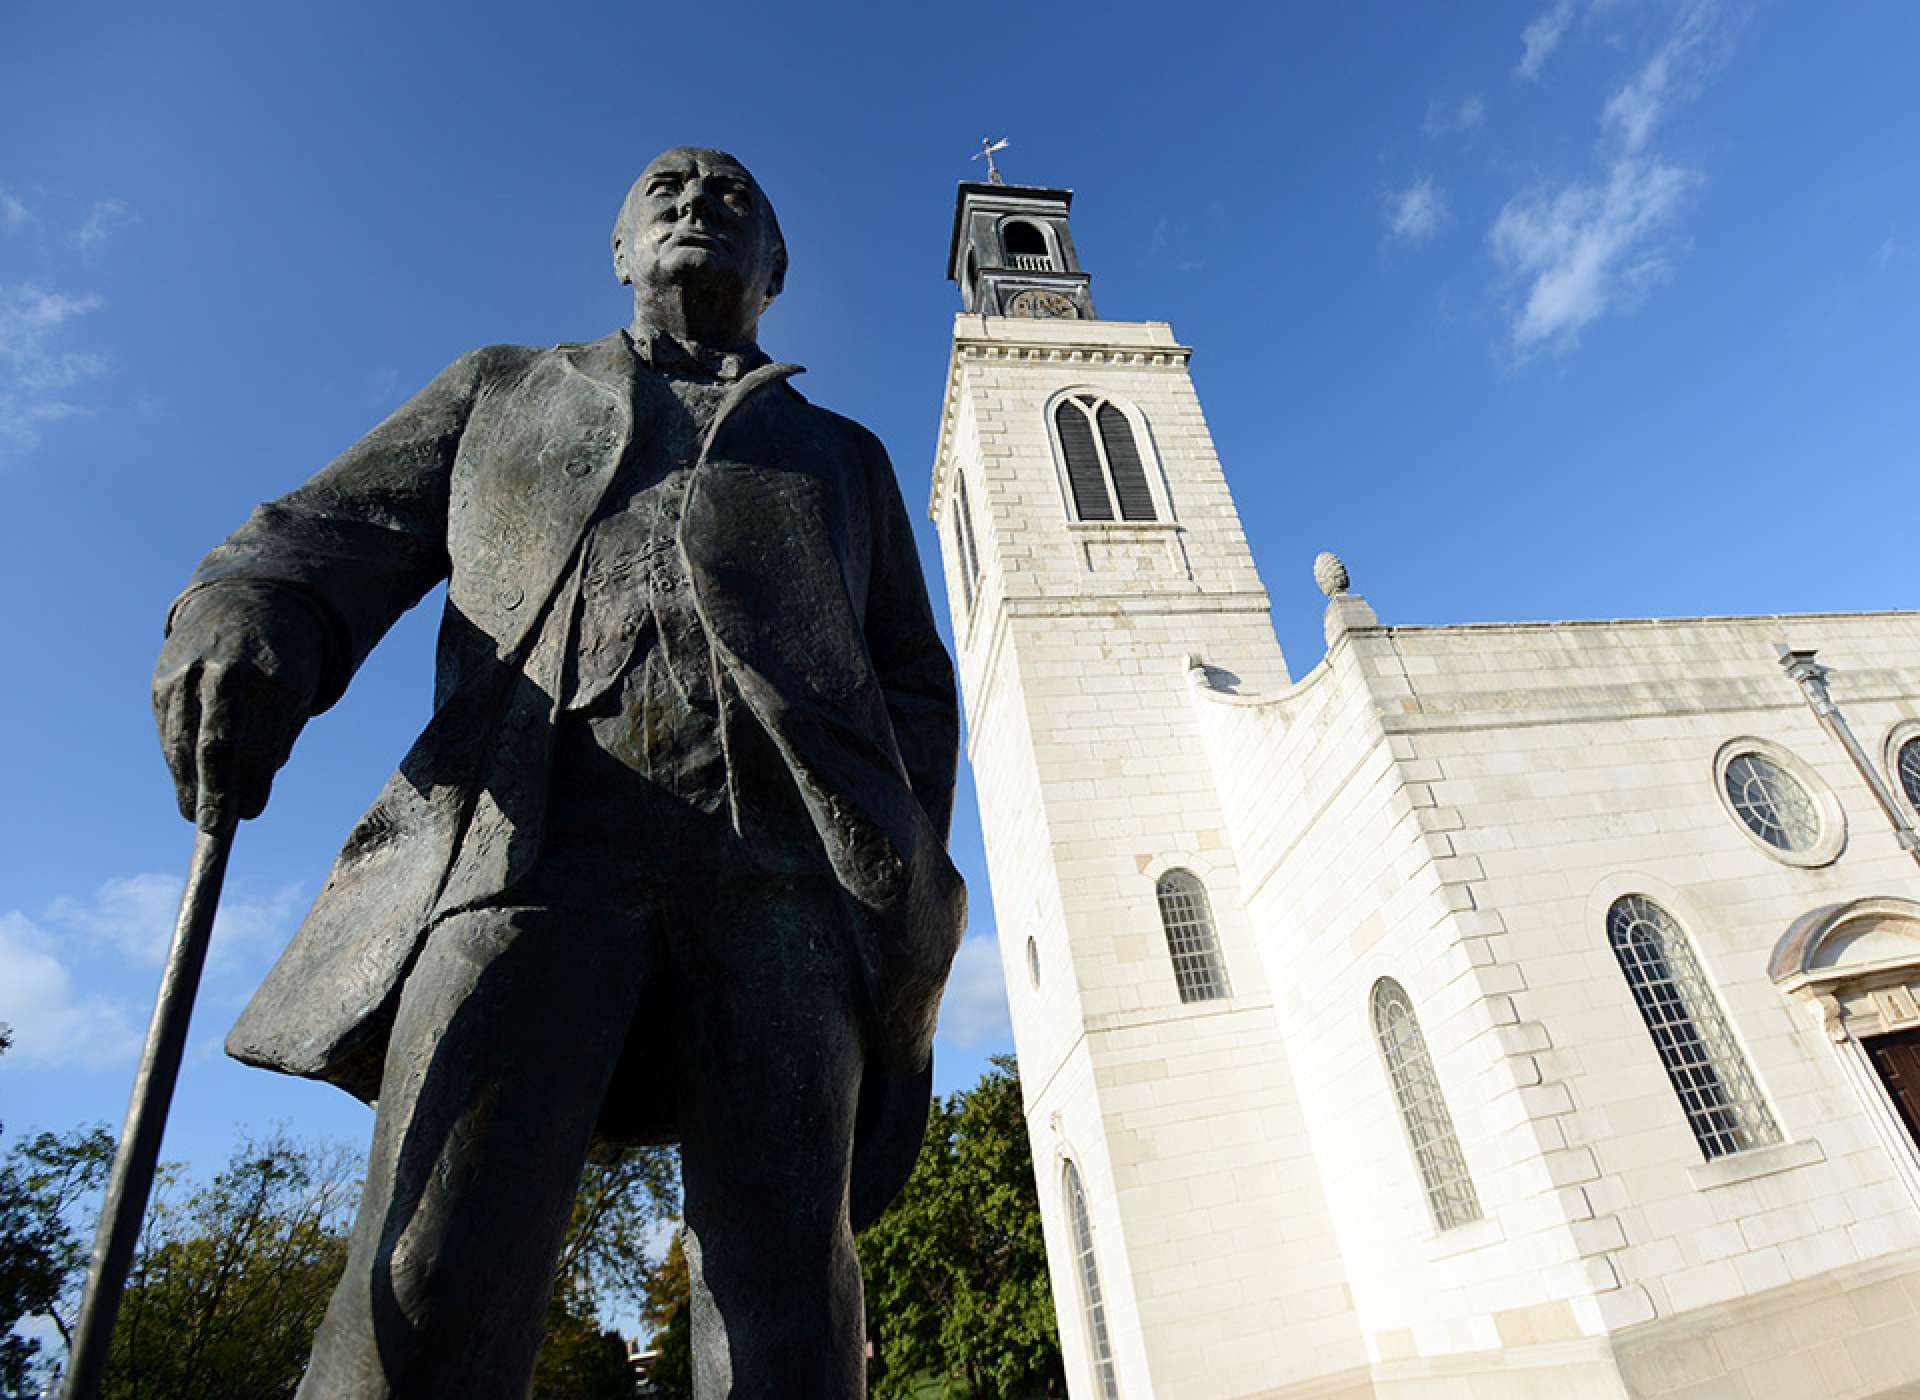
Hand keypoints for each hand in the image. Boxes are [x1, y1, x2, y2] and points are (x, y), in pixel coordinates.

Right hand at [153, 588, 323, 830]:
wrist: (250, 599)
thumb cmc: (284, 663)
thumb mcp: (298, 695)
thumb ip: (274, 739)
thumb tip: (245, 792)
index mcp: (274, 683)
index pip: (259, 748)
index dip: (253, 785)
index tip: (251, 812)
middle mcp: (228, 676)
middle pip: (215, 746)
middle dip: (214, 792)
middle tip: (214, 827)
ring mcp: (190, 675)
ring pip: (183, 741)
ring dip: (188, 784)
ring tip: (197, 814)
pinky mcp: (164, 678)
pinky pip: (167, 728)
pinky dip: (176, 759)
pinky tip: (186, 782)